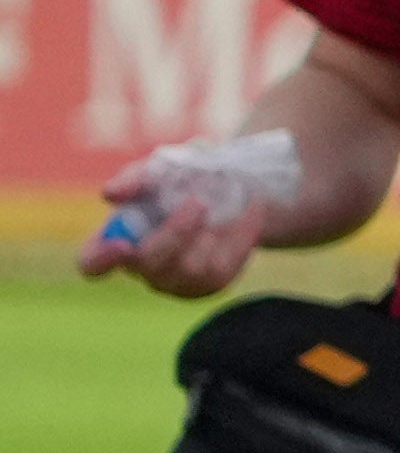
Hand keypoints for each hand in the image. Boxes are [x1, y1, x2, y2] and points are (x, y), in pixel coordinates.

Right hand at [79, 131, 293, 296]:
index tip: (121, 244)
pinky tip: (253, 211)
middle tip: (198, 203)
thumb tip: (111, 193)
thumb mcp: (156, 168)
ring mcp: (177, 283)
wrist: (228, 188)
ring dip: (211, 234)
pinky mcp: (212, 285)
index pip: (92, 263)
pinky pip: (227, 269)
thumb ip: (133, 178)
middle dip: (175, 234)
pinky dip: (241, 238)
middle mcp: (142, 268)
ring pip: (192, 271)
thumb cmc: (177, 178)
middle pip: (150, 264)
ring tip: (223, 203)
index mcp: (115, 240)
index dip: (101, 259)